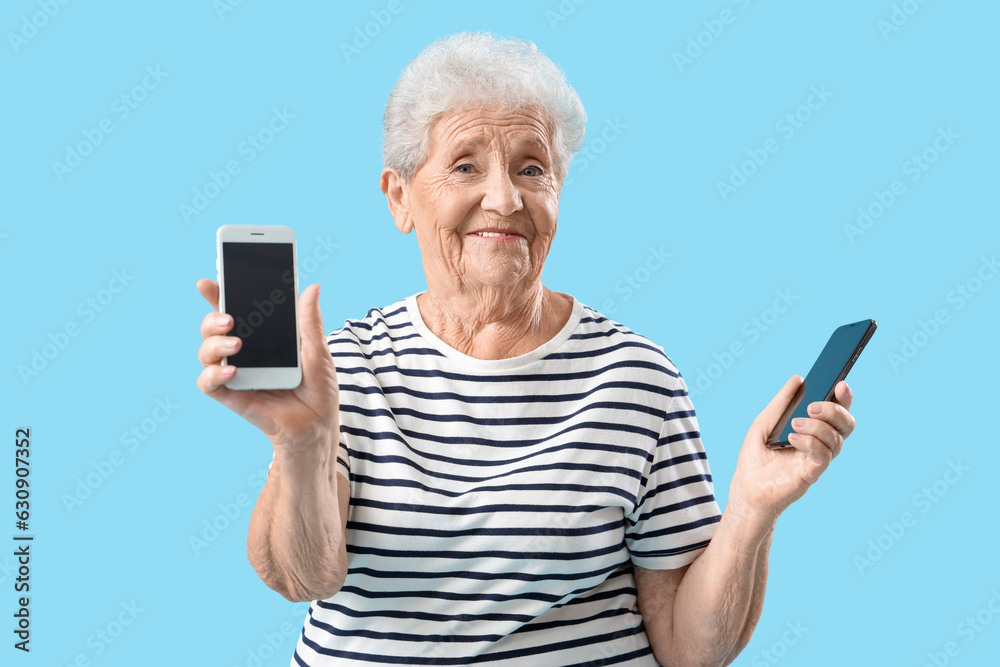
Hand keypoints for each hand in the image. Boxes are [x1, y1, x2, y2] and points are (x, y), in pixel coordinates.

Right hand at [195, 279, 340, 452]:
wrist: (318, 426)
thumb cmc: (318, 389)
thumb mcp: (318, 352)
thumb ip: (310, 322)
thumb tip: (312, 288)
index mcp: (262, 337)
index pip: (235, 311)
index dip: (218, 295)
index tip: (207, 283)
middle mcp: (243, 352)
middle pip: (213, 328)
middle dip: (212, 318)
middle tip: (229, 319)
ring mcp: (236, 373)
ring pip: (206, 352)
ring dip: (213, 344)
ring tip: (235, 344)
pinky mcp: (232, 396)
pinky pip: (209, 383)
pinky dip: (214, 375)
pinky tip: (232, 372)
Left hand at [727, 375, 855, 528]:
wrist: (746, 486)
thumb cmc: (756, 455)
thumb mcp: (764, 422)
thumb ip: (781, 402)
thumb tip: (797, 379)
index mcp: (814, 428)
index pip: (838, 410)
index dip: (844, 397)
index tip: (840, 384)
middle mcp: (822, 443)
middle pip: (845, 424)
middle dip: (834, 410)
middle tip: (812, 406)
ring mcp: (818, 459)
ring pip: (836, 439)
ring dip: (817, 427)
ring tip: (794, 424)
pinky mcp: (812, 473)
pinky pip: (824, 456)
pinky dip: (810, 443)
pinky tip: (793, 438)